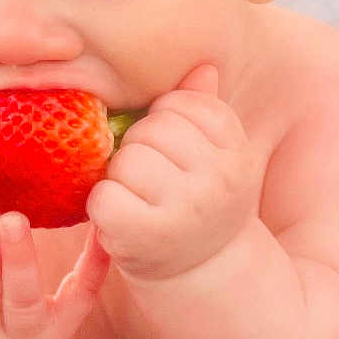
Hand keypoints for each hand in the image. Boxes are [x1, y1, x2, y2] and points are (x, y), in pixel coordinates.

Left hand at [87, 64, 260, 281]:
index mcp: (236, 153)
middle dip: (141, 149)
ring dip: (120, 178)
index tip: (176, 155)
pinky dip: (102, 206)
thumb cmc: (197, 200)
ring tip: (138, 200)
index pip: (183, 104)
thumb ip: (203, 110)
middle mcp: (218, 181)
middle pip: (151, 129)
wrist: (202, 272)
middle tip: (153, 182)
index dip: (167, 124)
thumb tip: (202, 67)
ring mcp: (184, 209)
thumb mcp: (212, 157)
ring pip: (125, 160)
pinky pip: (102, 194)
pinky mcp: (144, 235)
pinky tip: (122, 220)